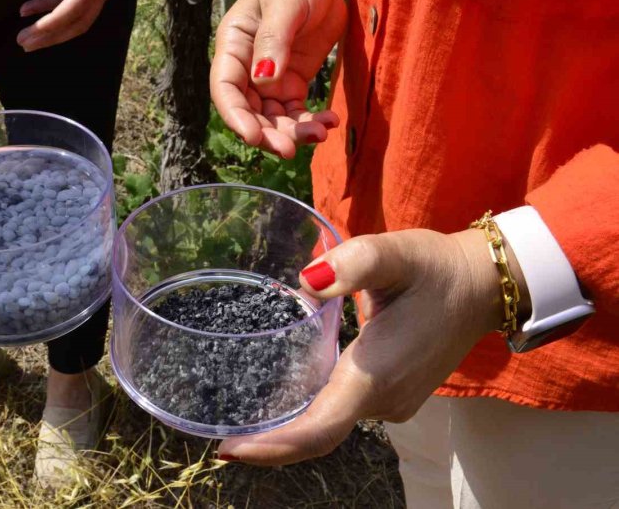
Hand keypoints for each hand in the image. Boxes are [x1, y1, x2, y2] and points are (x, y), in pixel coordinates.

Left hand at [3, 0, 130, 51]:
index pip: (73, 7)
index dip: (51, 23)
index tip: (29, 33)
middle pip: (79, 22)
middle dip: (51, 36)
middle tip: (25, 44)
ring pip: (80, 17)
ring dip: (53, 28)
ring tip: (26, 33)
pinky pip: (78, 4)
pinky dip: (56, 10)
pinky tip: (34, 10)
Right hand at [210, 0, 347, 158]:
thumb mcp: (285, 5)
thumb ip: (273, 42)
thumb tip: (263, 80)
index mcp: (233, 46)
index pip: (226, 90)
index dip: (236, 117)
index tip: (254, 137)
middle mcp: (246, 67)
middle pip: (249, 112)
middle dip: (268, 133)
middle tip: (291, 149)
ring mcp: (269, 77)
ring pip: (274, 117)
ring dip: (293, 131)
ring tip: (321, 132)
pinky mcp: (293, 81)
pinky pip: (296, 110)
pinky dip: (310, 121)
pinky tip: (329, 122)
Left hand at [217, 229, 513, 464]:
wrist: (484, 286)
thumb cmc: (437, 268)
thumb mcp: (395, 253)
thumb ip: (354, 263)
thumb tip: (307, 281)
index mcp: (376, 374)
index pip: (320, 429)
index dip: (273, 446)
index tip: (228, 450)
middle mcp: (383, 399)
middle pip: (317, 433)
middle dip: (268, 440)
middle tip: (218, 430)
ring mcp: (392, 401)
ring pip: (329, 424)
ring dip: (286, 426)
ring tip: (238, 416)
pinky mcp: (393, 394)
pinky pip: (342, 411)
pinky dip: (309, 412)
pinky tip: (281, 396)